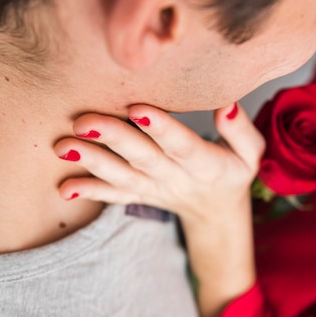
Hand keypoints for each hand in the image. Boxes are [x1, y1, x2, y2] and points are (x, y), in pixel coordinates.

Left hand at [55, 103, 264, 316]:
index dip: (162, 129)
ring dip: (92, 163)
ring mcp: (154, 189)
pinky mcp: (140, 195)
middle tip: (83, 122)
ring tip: (64, 148)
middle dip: (113, 139)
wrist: (216, 212)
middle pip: (144, 158)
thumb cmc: (232, 172)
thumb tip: (224, 103)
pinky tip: (65, 187)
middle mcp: (176, 178)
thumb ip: (240, 130)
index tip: (138, 108)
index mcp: (207, 165)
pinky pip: (114, 196)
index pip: (183, 146)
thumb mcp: (251, 153)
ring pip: (122, 177)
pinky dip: (90, 192)